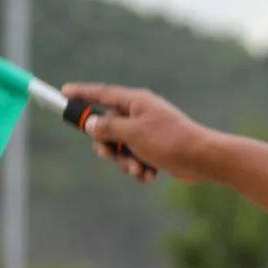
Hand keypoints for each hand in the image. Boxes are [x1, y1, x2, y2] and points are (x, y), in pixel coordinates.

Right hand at [62, 83, 212, 183]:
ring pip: (120, 148)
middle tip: (111, 155)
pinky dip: (139, 169)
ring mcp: (146, 132)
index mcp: (135, 102)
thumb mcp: (133, 134)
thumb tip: (91, 124)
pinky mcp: (153, 149)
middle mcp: (140, 114)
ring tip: (140, 169)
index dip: (81, 93)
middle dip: (108, 148)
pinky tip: (151, 175)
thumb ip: (108, 128)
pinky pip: (134, 159)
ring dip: (125, 163)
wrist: (202, 160)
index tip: (64, 92)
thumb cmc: (171, 141)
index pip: (102, 94)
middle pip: (107, 128)